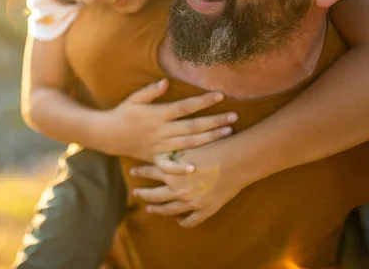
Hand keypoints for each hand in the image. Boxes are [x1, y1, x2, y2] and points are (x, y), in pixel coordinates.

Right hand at [100, 79, 236, 161]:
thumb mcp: (134, 99)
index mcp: (158, 114)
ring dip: (209, 139)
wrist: (107, 135)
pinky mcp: (156, 158)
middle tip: (234, 116)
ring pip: (188, 143)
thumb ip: (150, 91)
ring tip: (228, 132)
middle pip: (192, 126)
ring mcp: (159, 146)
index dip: (203, 101)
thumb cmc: (123, 113)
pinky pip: (169, 164)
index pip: (185, 107)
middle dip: (214, 121)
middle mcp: (161, 131)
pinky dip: (181, 167)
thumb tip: (166, 82)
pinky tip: (196, 167)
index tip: (220, 95)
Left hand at [129, 142, 252, 227]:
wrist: (236, 160)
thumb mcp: (188, 146)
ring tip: (150, 209)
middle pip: (154, 195)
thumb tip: (159, 152)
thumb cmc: (214, 148)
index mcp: (171, 172)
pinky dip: (183, 222)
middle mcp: (178, 189)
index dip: (140, 171)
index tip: (132, 172)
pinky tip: (179, 220)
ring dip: (158, 210)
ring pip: (169, 210)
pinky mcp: (205, 210)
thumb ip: (173, 153)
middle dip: (143, 194)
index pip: (149, 172)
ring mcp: (190, 202)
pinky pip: (190, 220)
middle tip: (135, 193)